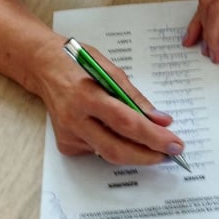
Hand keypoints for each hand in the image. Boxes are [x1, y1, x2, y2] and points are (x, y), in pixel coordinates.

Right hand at [31, 37, 184, 164]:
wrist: (43, 67)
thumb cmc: (79, 63)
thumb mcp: (111, 69)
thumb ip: (135, 97)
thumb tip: (161, 120)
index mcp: (87, 95)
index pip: (126, 123)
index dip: (153, 137)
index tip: (175, 144)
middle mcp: (75, 118)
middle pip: (117, 149)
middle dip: (148, 155)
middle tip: (170, 154)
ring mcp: (68, 134)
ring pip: (108, 154)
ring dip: (136, 154)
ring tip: (155, 147)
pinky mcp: (66, 144)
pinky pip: (98, 151)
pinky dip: (115, 145)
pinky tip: (119, 135)